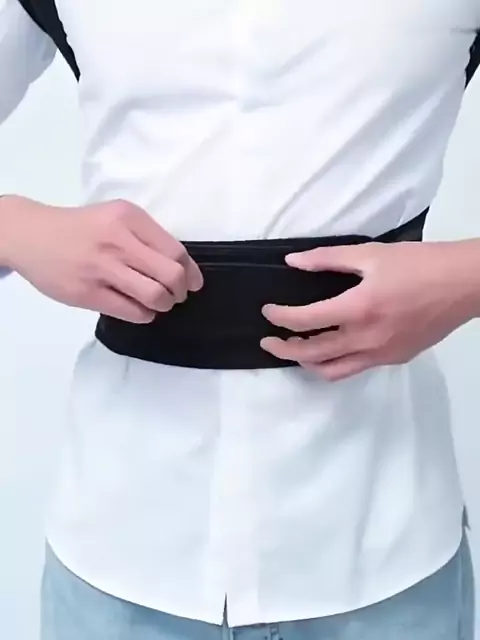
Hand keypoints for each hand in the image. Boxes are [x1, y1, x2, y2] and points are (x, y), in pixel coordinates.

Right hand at [1, 196, 202, 321]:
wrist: (31, 235)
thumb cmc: (81, 228)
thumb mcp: (115, 217)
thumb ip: (145, 237)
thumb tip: (182, 268)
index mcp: (129, 218)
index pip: (176, 251)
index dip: (191, 272)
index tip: (194, 283)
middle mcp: (117, 240)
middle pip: (171, 275)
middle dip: (180, 292)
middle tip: (176, 296)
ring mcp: (101, 268)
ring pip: (154, 296)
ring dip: (164, 305)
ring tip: (158, 303)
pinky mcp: (87, 292)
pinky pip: (131, 311)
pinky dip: (144, 314)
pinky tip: (140, 309)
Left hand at [261, 239, 479, 380]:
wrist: (463, 284)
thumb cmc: (419, 264)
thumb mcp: (370, 254)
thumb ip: (327, 259)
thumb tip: (293, 262)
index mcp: (358, 308)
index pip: (304, 321)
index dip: (279, 317)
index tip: (268, 311)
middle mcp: (366, 338)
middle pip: (312, 354)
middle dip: (283, 349)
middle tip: (268, 341)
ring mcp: (381, 354)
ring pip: (332, 370)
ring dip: (307, 363)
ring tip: (296, 350)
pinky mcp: (394, 359)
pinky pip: (355, 368)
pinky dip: (335, 363)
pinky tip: (331, 349)